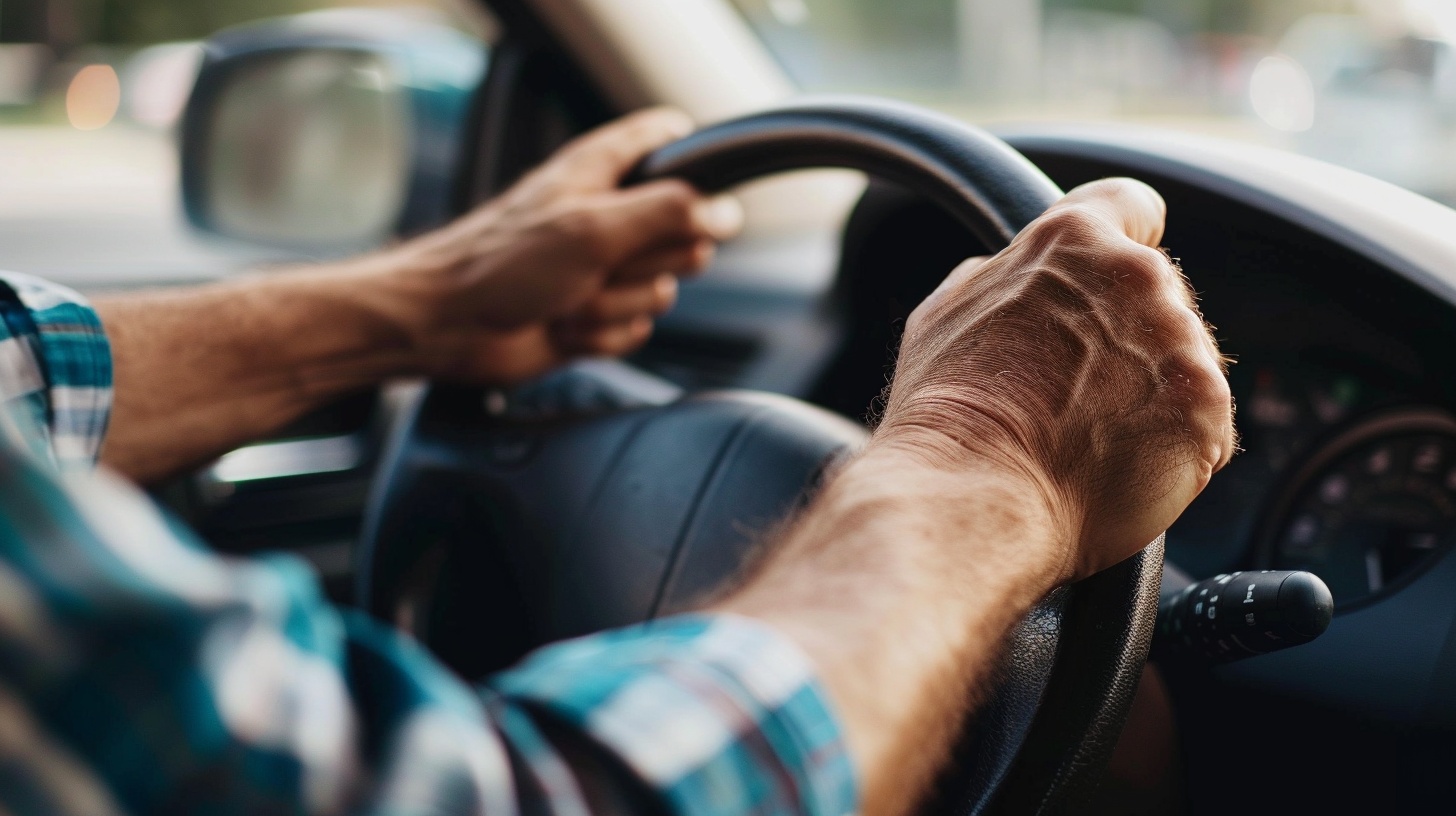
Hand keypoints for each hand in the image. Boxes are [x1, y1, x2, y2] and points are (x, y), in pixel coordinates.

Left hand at [376, 107, 743, 384]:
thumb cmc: (500, 264)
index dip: (696, 168)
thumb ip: (668, 214)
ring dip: (614, 306)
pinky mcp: (596, 313)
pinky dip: (602, 335)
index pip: (674, 141)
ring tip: (568, 298)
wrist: (448, 328)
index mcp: (605, 169)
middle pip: (687, 231)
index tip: (687, 203)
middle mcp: (610, 214)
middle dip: (649, 263)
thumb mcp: (593, 227)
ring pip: (662, 289)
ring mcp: (604, 266)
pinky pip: (637, 328)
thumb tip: (726, 213)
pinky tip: (564, 326)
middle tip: (604, 263)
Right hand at [875, 178, 1234, 579]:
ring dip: (1152, 393)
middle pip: (1162, 291)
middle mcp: (1137, 276)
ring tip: (1090, 437)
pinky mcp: (1207, 409)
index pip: (1132, 205)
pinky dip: (1174, 448)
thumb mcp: (944, 312)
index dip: (1124, 237)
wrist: (975, 493)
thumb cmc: (948, 413)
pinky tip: (1118, 466)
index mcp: (1071, 239)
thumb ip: (995, 275)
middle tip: (1075, 389)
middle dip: (1131, 334)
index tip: (1110, 275)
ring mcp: (1179, 342)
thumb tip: (1008, 272)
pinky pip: (1207, 424)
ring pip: (1184, 360)